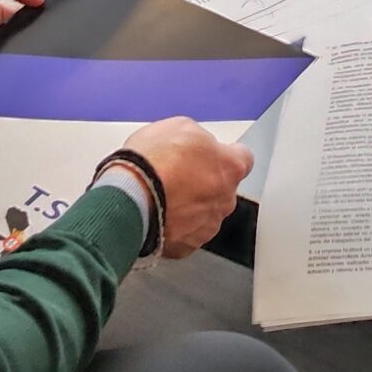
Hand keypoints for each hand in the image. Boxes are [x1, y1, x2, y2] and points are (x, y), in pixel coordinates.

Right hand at [119, 116, 254, 257]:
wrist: (128, 197)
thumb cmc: (151, 162)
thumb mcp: (178, 126)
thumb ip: (199, 137)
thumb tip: (197, 143)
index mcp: (230, 167)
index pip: (243, 158)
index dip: (224, 155)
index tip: (212, 155)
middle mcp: (225, 199)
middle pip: (222, 188)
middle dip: (204, 182)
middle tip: (177, 175)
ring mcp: (208, 225)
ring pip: (205, 213)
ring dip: (189, 205)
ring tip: (162, 195)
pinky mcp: (188, 245)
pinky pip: (186, 234)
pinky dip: (174, 226)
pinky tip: (157, 213)